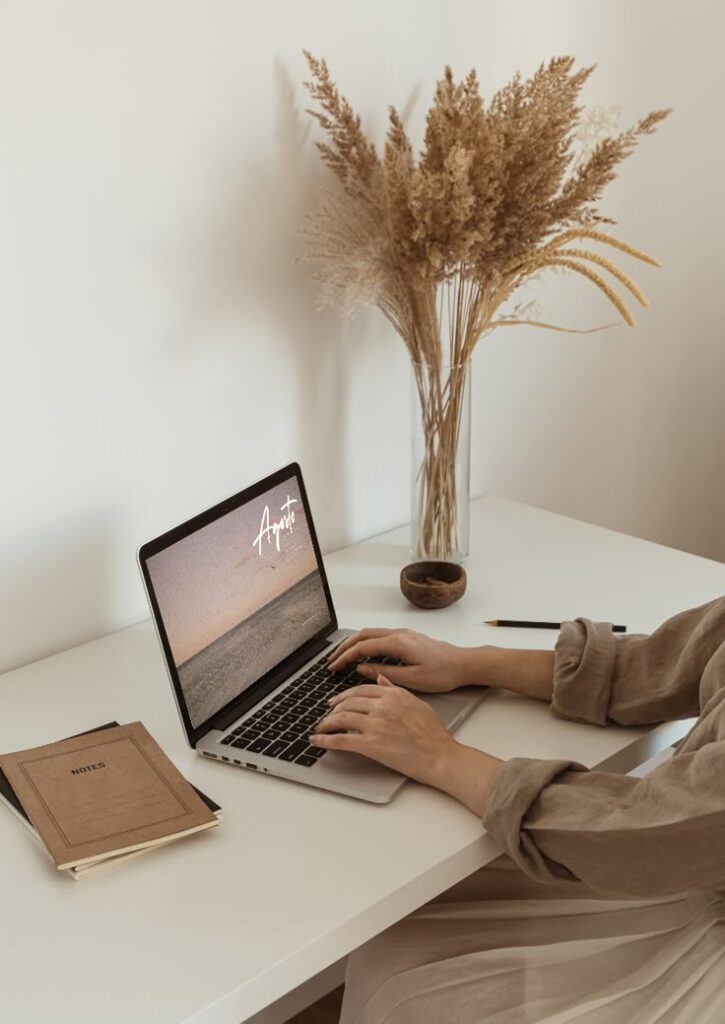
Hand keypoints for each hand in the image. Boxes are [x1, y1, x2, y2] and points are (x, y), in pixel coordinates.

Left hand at [309, 675, 457, 786]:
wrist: (440, 756)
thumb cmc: (434, 734)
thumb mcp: (417, 704)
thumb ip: (396, 690)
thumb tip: (380, 680)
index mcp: (393, 694)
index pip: (360, 689)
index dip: (345, 695)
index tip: (337, 700)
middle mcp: (382, 706)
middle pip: (348, 702)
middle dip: (333, 708)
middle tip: (327, 714)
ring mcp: (375, 725)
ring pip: (341, 718)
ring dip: (326, 723)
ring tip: (321, 728)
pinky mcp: (371, 744)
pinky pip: (341, 739)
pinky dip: (325, 740)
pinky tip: (317, 740)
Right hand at [328, 627, 468, 693]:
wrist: (464, 664)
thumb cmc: (443, 673)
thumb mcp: (411, 679)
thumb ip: (384, 673)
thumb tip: (363, 668)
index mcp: (398, 642)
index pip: (363, 647)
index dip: (345, 657)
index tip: (333, 667)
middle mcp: (399, 633)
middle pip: (363, 635)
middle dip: (344, 647)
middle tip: (331, 661)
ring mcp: (404, 633)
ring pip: (371, 633)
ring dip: (354, 643)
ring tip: (343, 657)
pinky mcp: (408, 637)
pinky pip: (380, 635)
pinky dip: (366, 642)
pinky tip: (363, 654)